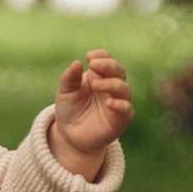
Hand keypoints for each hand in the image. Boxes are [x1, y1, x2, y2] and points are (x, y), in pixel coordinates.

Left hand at [52, 46, 132, 170]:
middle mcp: (111, 87)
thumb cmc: (69, 109)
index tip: (89, 57)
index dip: (102, 55)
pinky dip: (121, 104)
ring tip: (95, 85)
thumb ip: (70, 78)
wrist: (70, 135)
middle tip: (93, 65)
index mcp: (99, 76)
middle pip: (119, 71)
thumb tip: (77, 63)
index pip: (107, 59)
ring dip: (112, 84)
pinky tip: (108, 102)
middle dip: (108, 65)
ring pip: (125, 89)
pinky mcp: (120, 119)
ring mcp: (117, 102)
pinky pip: (127, 110)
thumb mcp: (65, 91)